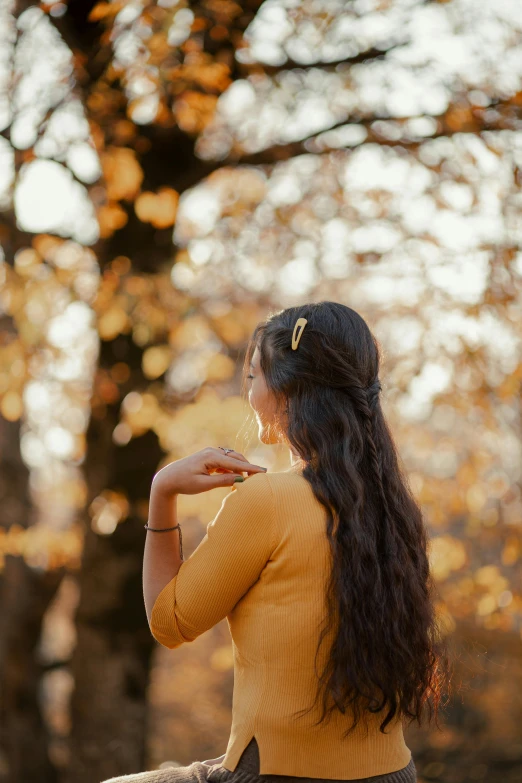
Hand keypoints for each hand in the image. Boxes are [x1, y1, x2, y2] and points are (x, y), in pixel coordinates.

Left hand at [151, 447, 266, 495]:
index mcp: (211, 457)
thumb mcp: (203, 485)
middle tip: (260, 477)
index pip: (236, 463)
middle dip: (248, 467)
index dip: (251, 468)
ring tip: (250, 479)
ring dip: (240, 468)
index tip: (264, 471)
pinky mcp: (209, 457)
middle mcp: (212, 451)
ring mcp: (211, 453)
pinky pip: (225, 462)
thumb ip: (222, 481)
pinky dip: (232, 469)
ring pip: (232, 459)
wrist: (168, 479)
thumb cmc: (184, 482)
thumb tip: (240, 480)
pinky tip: (236, 477)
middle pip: (236, 458)